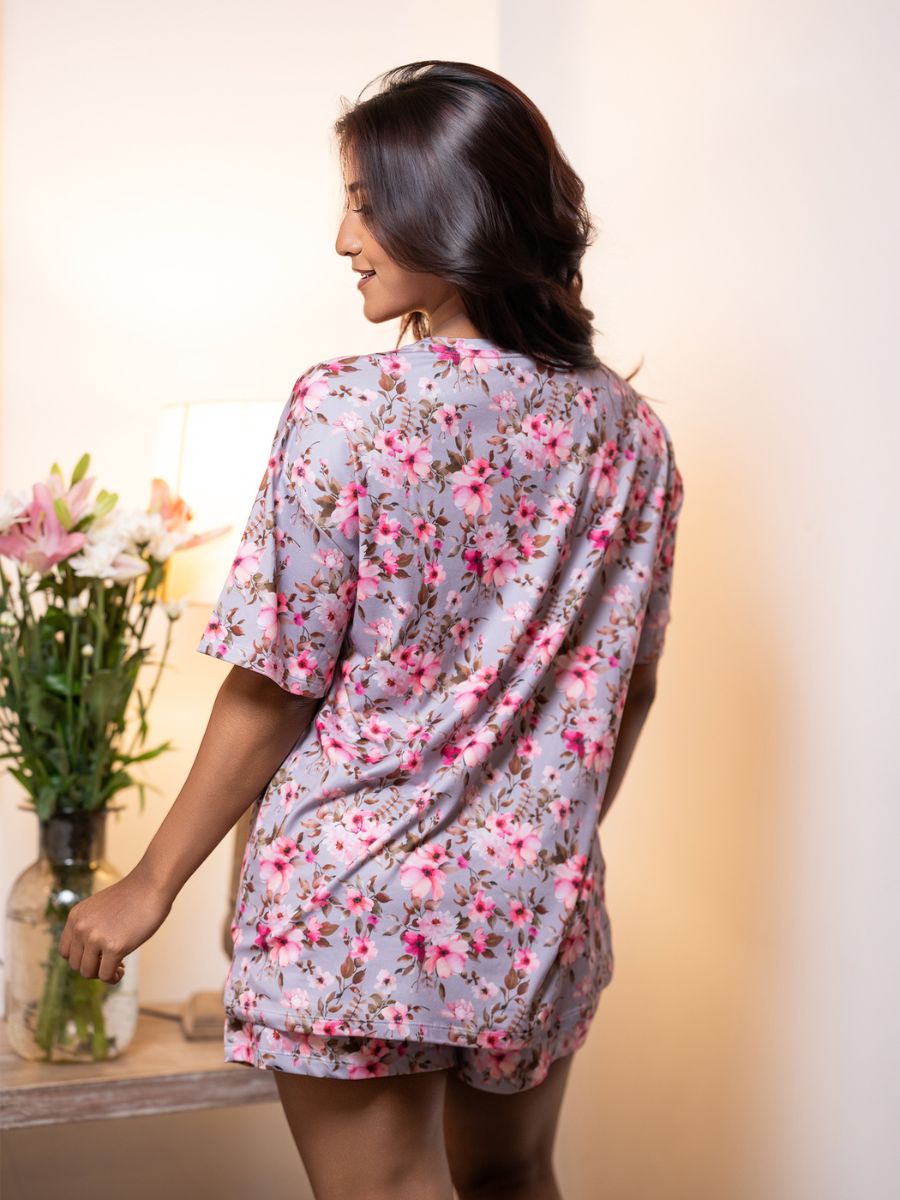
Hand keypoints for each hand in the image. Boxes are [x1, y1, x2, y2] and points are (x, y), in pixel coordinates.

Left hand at [57, 869, 172, 983]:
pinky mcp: (114, 947)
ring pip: (88, 972)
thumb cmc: (133, 895)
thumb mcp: (100, 908)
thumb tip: (92, 953)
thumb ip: (90, 926)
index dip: (80, 959)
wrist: (152, 885)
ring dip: (102, 974)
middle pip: (75, 964)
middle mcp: (81, 928)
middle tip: (110, 962)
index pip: (66, 951)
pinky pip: (106, 975)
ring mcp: (96, 938)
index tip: (96, 957)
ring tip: (118, 967)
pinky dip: (113, 977)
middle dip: (92, 967)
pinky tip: (122, 970)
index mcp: (76, 917)